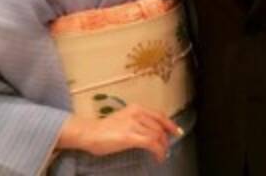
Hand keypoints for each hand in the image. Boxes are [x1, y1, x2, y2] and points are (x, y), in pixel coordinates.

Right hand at [57, 104, 181, 162]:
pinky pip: (151, 143)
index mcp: (136, 108)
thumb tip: (150, 131)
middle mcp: (137, 113)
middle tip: (166, 149)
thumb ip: (137, 121)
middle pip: (159, 126)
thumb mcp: (124, 119)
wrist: (90, 133)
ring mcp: (134, 124)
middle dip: (165, 139)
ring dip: (162, 146)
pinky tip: (157, 157)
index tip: (176, 132)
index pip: (159, 115)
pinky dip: (158, 150)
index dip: (170, 124)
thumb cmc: (104, 129)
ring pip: (157, 134)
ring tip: (161, 154)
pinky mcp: (130, 136)